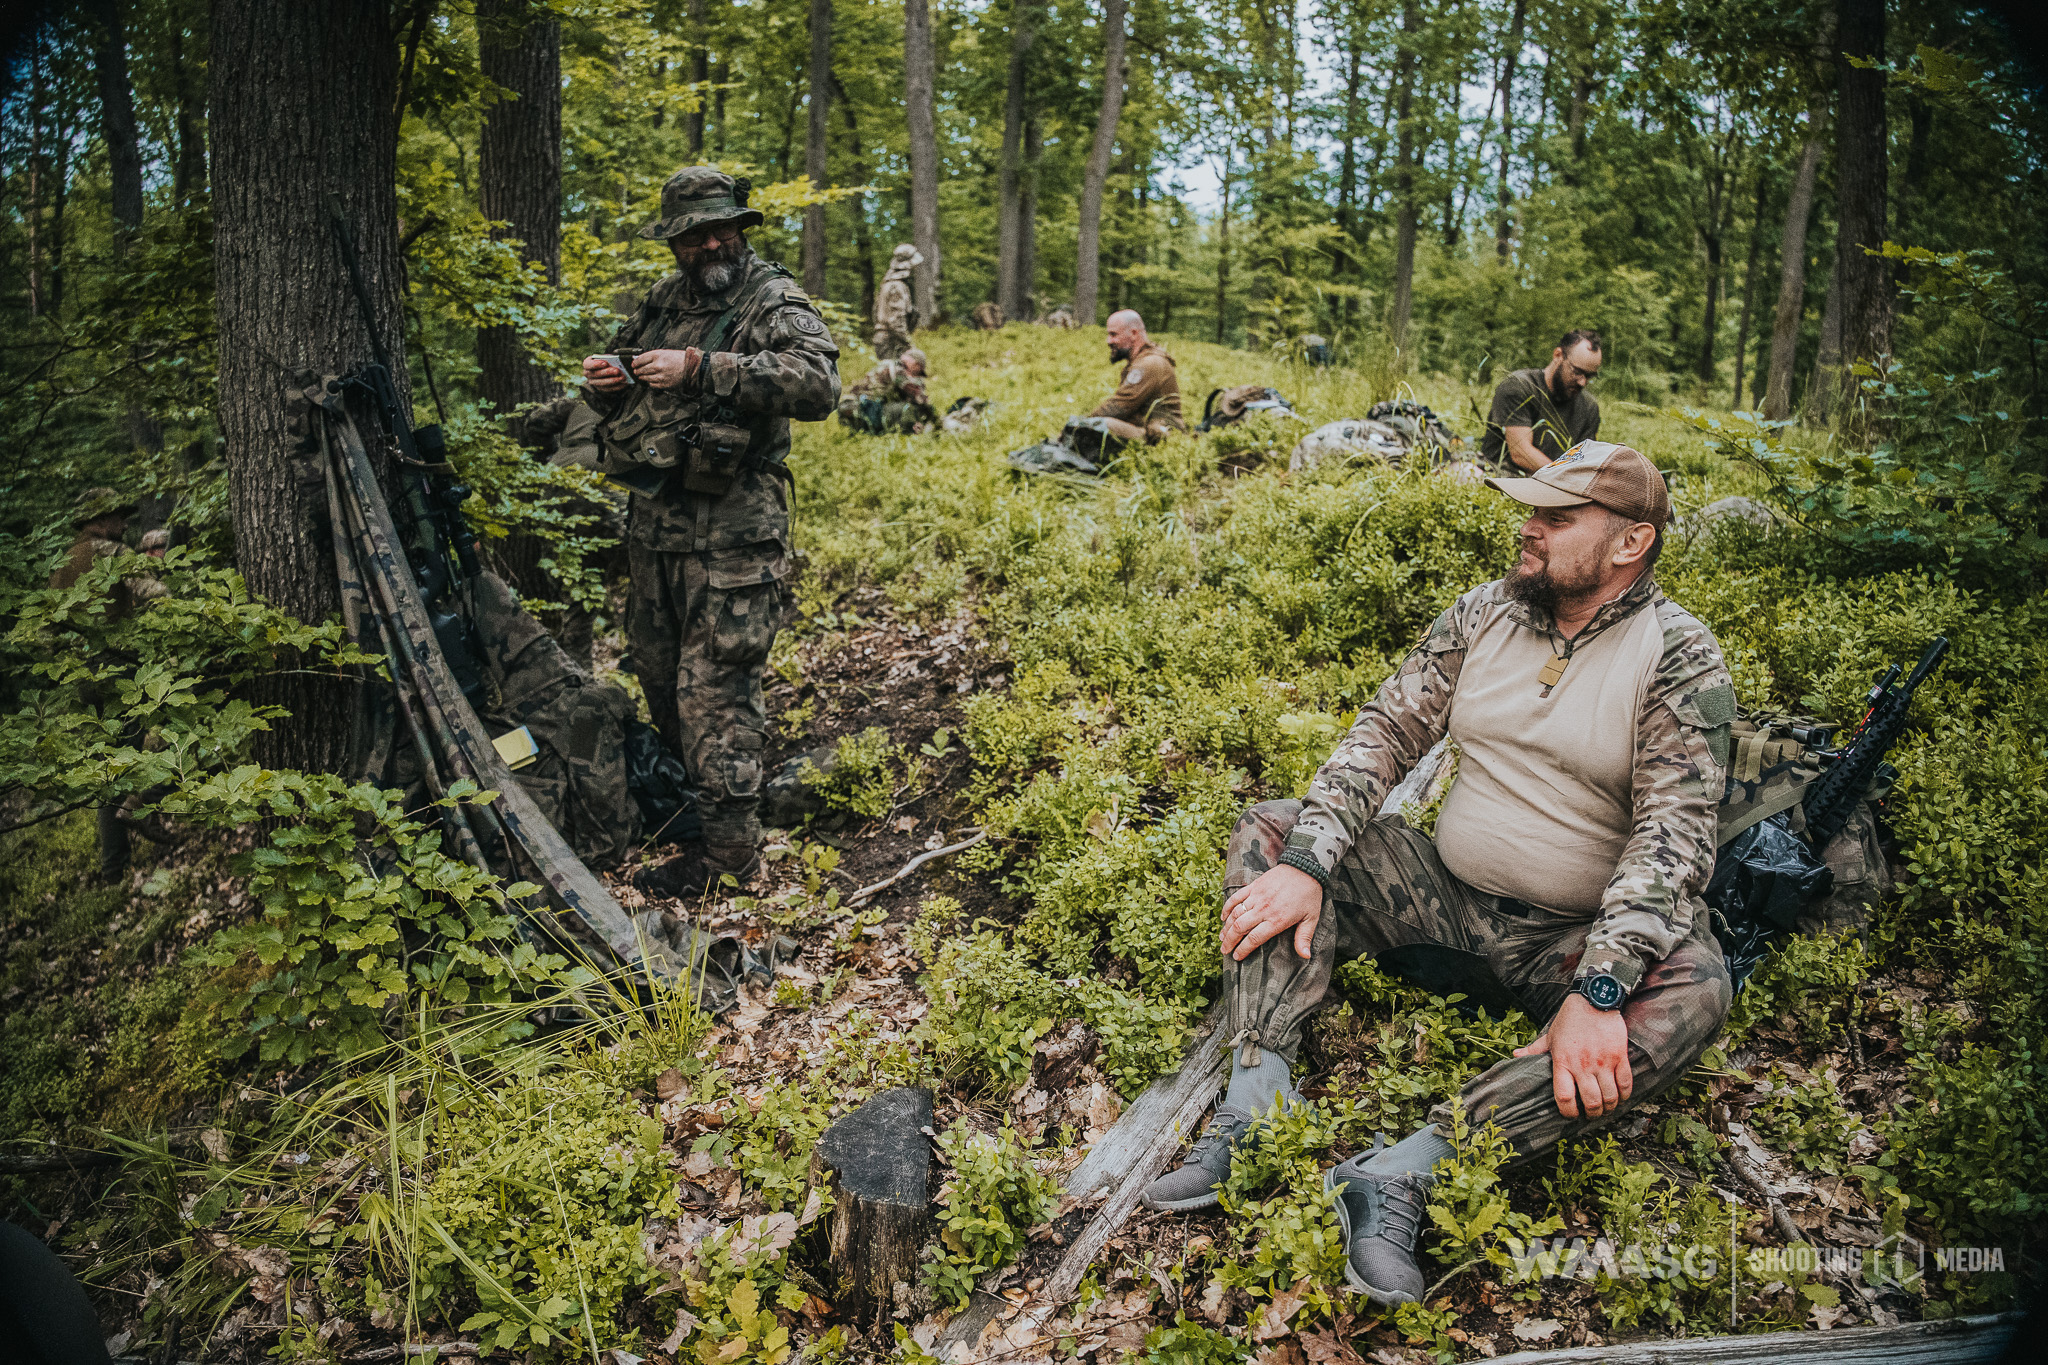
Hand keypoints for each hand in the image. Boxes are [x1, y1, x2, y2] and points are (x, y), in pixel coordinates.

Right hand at [582, 354, 628, 392]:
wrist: (607, 367)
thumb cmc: (606, 360)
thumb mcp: (606, 357)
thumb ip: (609, 359)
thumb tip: (617, 361)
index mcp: (587, 364)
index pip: (588, 365)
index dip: (596, 364)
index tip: (605, 363)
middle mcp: (588, 374)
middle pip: (596, 374)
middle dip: (607, 373)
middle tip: (617, 371)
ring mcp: (594, 382)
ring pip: (602, 383)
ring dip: (613, 380)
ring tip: (622, 377)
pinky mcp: (601, 388)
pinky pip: (608, 389)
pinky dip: (617, 386)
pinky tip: (624, 383)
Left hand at [631, 347, 699, 390]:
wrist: (692, 367)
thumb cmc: (680, 359)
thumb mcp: (665, 353)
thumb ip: (653, 356)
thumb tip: (641, 360)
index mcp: (657, 355)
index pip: (640, 359)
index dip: (635, 362)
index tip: (633, 364)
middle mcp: (657, 365)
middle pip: (641, 369)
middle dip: (637, 371)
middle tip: (636, 371)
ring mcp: (660, 376)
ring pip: (645, 378)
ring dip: (642, 377)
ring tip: (642, 376)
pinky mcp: (664, 384)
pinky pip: (652, 384)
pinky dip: (650, 382)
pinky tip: (651, 380)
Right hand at [1219, 864, 1323, 961]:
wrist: (1304, 868)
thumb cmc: (1309, 895)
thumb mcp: (1311, 918)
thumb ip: (1304, 938)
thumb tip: (1305, 956)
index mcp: (1276, 920)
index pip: (1254, 939)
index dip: (1243, 949)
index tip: (1237, 957)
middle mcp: (1263, 909)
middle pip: (1239, 928)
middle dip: (1229, 941)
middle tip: (1224, 950)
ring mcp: (1256, 897)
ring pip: (1235, 914)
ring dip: (1226, 927)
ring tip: (1221, 938)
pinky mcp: (1254, 886)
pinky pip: (1236, 898)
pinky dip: (1227, 908)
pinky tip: (1223, 917)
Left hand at [1514, 993, 1632, 1118]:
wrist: (1594, 1000)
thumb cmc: (1570, 1019)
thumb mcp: (1550, 1035)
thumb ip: (1535, 1049)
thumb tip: (1516, 1056)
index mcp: (1562, 1062)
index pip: (1564, 1097)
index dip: (1568, 1112)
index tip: (1571, 1114)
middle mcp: (1582, 1065)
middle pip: (1591, 1102)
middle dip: (1593, 1114)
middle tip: (1592, 1114)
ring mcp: (1603, 1061)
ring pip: (1610, 1096)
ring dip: (1609, 1107)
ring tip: (1606, 1107)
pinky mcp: (1619, 1056)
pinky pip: (1625, 1083)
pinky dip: (1625, 1094)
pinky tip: (1621, 1096)